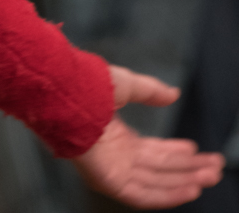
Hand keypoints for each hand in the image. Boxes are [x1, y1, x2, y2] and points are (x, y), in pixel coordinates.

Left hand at [74, 66, 224, 207]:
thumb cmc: (89, 85)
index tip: (196, 150)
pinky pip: (143, 194)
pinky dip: (167, 194)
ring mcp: (114, 169)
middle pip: (160, 169)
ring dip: (184, 182)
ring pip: (156, 182)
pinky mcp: (110, 180)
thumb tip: (173, 93)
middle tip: (213, 167)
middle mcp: (118, 156)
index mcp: (119, 137)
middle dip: (188, 169)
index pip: (154, 152)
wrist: (66, 93)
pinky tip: (188, 190)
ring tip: (208, 177)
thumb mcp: (126, 85)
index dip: (176, 152)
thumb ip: (150, 91)